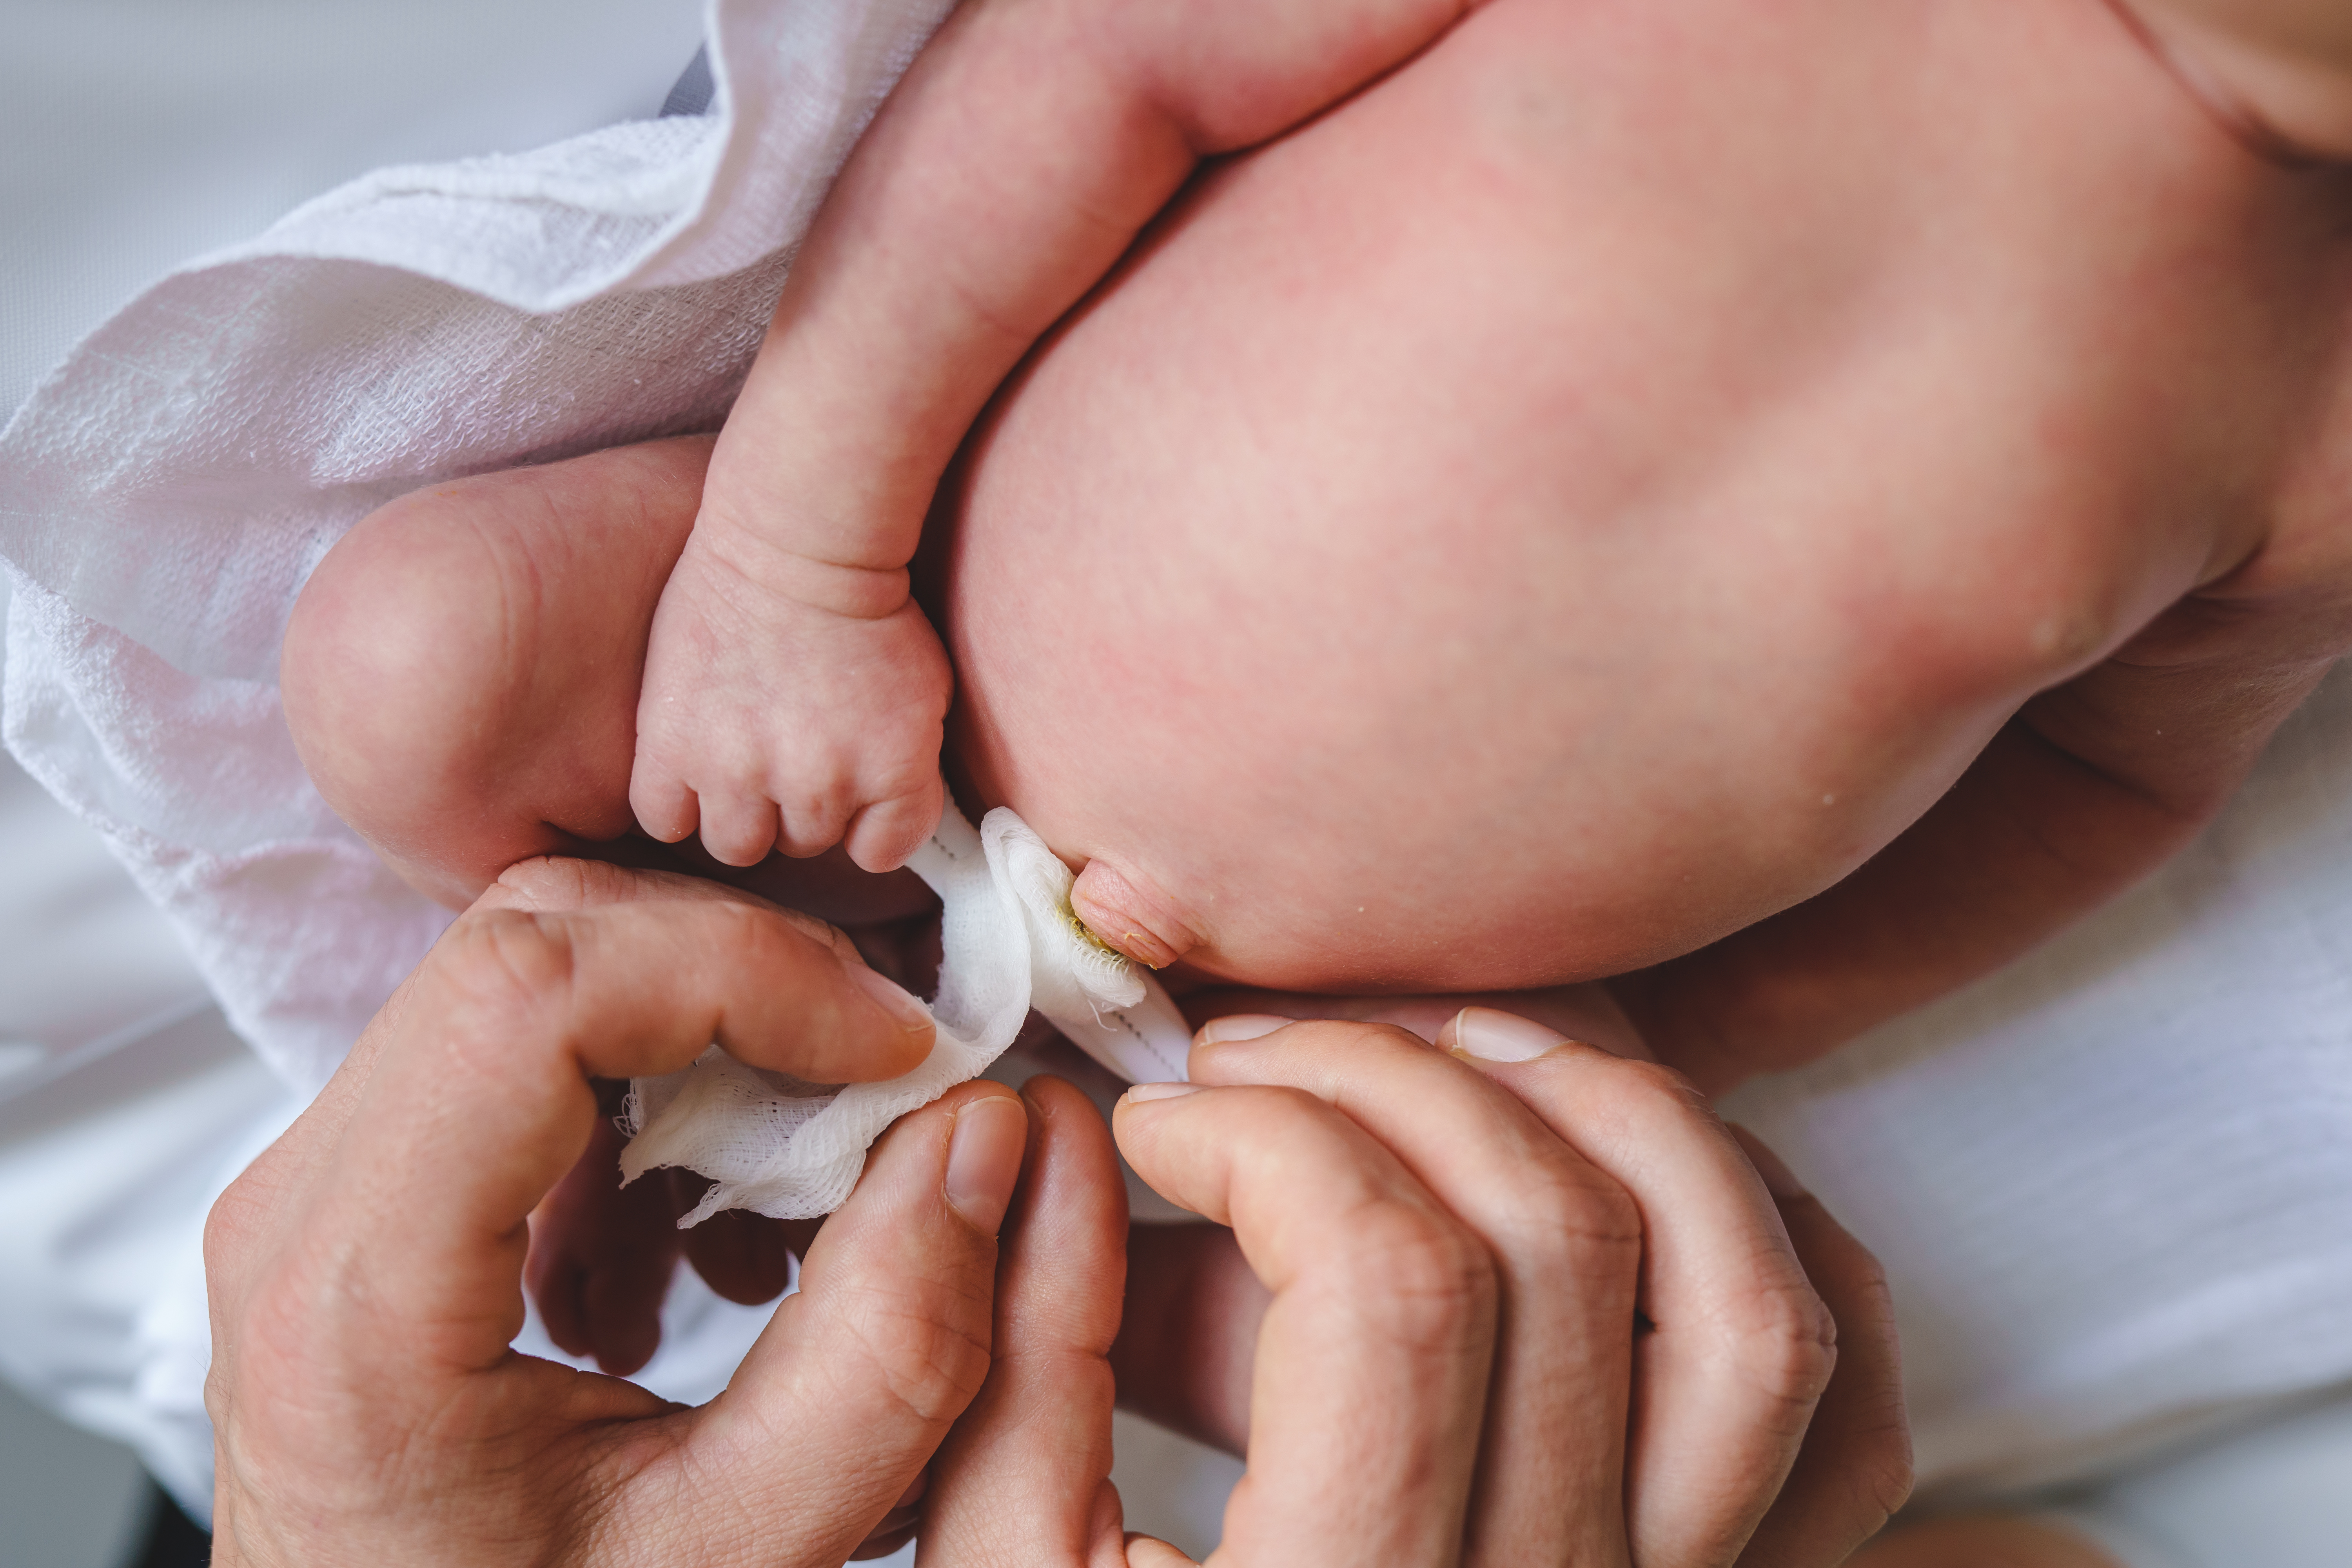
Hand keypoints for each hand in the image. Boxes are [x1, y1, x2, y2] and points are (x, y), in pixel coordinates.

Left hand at [201, 856, 1024, 1565]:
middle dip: (748, 977)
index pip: (532, 994)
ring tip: (805, 1180)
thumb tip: (981, 1134)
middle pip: (532, 945)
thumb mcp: (742, 1551)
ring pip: (534, 975)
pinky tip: (715, 1233)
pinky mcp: (367, 1193)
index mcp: (357, 1298)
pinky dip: (658, 1094)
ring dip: (710, 1035)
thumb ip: (885, 1353)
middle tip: (889, 1074)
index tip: (894, 1048)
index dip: (745, 972)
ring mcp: (322, 1190)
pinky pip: (519, 1051)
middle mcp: (301, 1211)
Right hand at [630, 525, 950, 870]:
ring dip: (741, 813)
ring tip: (741, 762)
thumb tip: (884, 828)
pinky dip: (676, 802)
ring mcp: (741, 770)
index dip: (865, 824)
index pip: (880, 853)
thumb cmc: (870, 609)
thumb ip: (910, 772)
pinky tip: (690, 766)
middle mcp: (820, 785)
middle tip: (791, 749)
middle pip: (805, 844)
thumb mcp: (925, 697)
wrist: (798, 541)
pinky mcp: (672, 747)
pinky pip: (663, 820)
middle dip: (801, 805)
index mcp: (892, 773)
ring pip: (736, 846)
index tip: (853, 790)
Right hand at [919, 1009, 1910, 1564]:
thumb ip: (1001, 1365)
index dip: (1262, 1136)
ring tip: (1457, 1052)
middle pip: (1556, 1246)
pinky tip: (1637, 1173)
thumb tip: (1052, 1130)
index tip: (1157, 1115)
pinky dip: (1776, 1251)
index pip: (1383, 1280)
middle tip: (1265, 1060)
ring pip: (1750, 1304)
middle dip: (1397, 1081)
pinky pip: (1846, 1416)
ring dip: (1615, 1114)